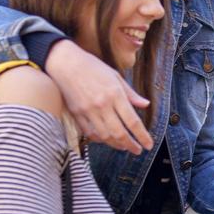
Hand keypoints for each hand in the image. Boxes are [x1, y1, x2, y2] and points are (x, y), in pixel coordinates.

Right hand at [45, 39, 152, 154]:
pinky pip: (89, 133)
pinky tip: (107, 139)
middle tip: (137, 150)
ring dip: (116, 145)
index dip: (142, 136)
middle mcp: (102, 105)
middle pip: (119, 133)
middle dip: (131, 145)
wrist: (65, 63)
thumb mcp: (116, 76)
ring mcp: (87, 111)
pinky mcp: (76, 114)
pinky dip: (100, 140)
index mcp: (115, 94)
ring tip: (124, 146)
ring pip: (104, 136)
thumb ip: (131, 94)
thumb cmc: (92, 67)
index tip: (148, 145)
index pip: (132, 121)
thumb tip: (146, 105)